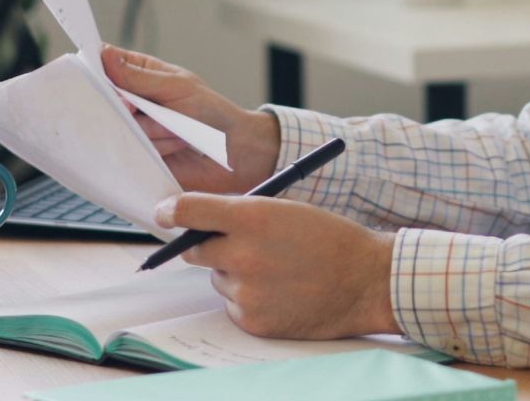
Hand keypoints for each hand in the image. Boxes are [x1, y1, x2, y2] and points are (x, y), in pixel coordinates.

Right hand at [103, 45, 280, 194]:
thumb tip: (105, 55)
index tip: (100, 76)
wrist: (233, 152)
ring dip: (153, 129)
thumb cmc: (211, 112)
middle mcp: (132, 101)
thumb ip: (139, 77)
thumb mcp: (176, 86)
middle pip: (104, 99)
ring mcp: (133, 129)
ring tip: (177, 129)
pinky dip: (158, 147)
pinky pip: (132, 151)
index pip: (105, 64)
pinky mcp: (138, 155)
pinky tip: (176, 145)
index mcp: (140, 74)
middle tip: (145, 108)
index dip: (96, 69)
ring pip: (120, 126)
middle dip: (129, 106)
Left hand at [155, 194, 398, 338]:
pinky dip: (249, 299)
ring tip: (277, 270)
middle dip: (207, 244)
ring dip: (235, 273)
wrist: (366, 281)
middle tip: (233, 244)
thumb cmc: (329, 239)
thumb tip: (201, 221)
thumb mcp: (286, 209)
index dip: (170, 211)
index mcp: (252, 217)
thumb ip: (242, 213)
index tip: (164, 212)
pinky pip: (233, 305)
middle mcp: (243, 255)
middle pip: (195, 249)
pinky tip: (280, 291)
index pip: (189, 211)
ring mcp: (246, 291)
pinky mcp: (252, 320)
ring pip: (218, 279)